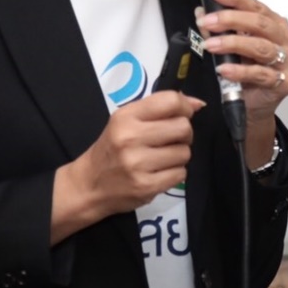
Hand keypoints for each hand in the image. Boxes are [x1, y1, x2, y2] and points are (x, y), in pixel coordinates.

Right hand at [53, 92, 203, 236]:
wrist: (89, 185)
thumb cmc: (111, 149)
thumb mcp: (126, 121)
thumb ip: (159, 109)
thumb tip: (198, 104)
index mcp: (126, 117)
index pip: (170, 101)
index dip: (185, 107)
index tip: (184, 114)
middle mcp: (130, 138)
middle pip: (183, 127)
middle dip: (184, 134)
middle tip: (172, 140)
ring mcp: (138, 164)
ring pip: (185, 153)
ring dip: (179, 156)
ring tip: (162, 158)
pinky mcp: (146, 187)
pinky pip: (180, 174)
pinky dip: (175, 173)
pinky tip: (159, 172)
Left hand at [195, 0, 287, 131]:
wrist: (255, 105)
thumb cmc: (247, 72)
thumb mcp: (231, 48)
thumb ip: (219, 30)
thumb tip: (202, 13)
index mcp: (275, 24)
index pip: (255, 6)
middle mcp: (285, 39)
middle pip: (260, 24)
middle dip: (231, 20)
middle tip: (208, 21)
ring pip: (261, 47)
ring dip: (233, 44)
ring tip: (211, 45)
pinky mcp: (284, 83)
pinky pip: (261, 74)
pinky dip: (240, 71)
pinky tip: (224, 69)